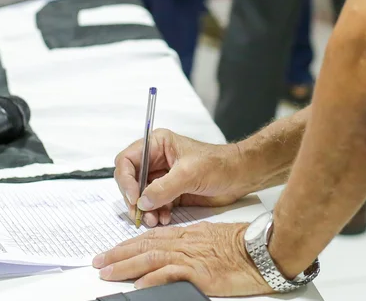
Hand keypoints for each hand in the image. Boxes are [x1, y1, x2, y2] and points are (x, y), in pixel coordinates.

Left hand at [94, 222, 271, 296]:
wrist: (263, 250)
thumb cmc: (244, 245)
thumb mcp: (213, 239)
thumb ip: (192, 245)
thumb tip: (175, 257)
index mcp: (188, 234)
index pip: (151, 237)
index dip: (129, 243)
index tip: (112, 251)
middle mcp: (185, 242)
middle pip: (145, 245)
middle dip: (119, 254)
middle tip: (98, 262)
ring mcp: (191, 257)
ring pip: (151, 257)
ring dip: (126, 266)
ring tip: (108, 273)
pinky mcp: (200, 272)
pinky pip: (171, 274)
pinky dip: (153, 279)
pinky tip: (139, 286)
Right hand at [114, 129, 250, 227]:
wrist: (240, 177)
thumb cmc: (219, 165)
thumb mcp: (190, 173)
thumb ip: (164, 187)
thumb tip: (143, 201)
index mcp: (157, 145)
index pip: (127, 160)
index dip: (126, 180)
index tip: (134, 197)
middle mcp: (156, 160)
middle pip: (131, 181)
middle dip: (134, 199)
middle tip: (140, 214)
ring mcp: (163, 178)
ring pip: (142, 196)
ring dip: (145, 210)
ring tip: (153, 220)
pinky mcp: (170, 193)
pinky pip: (155, 205)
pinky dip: (156, 214)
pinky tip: (164, 219)